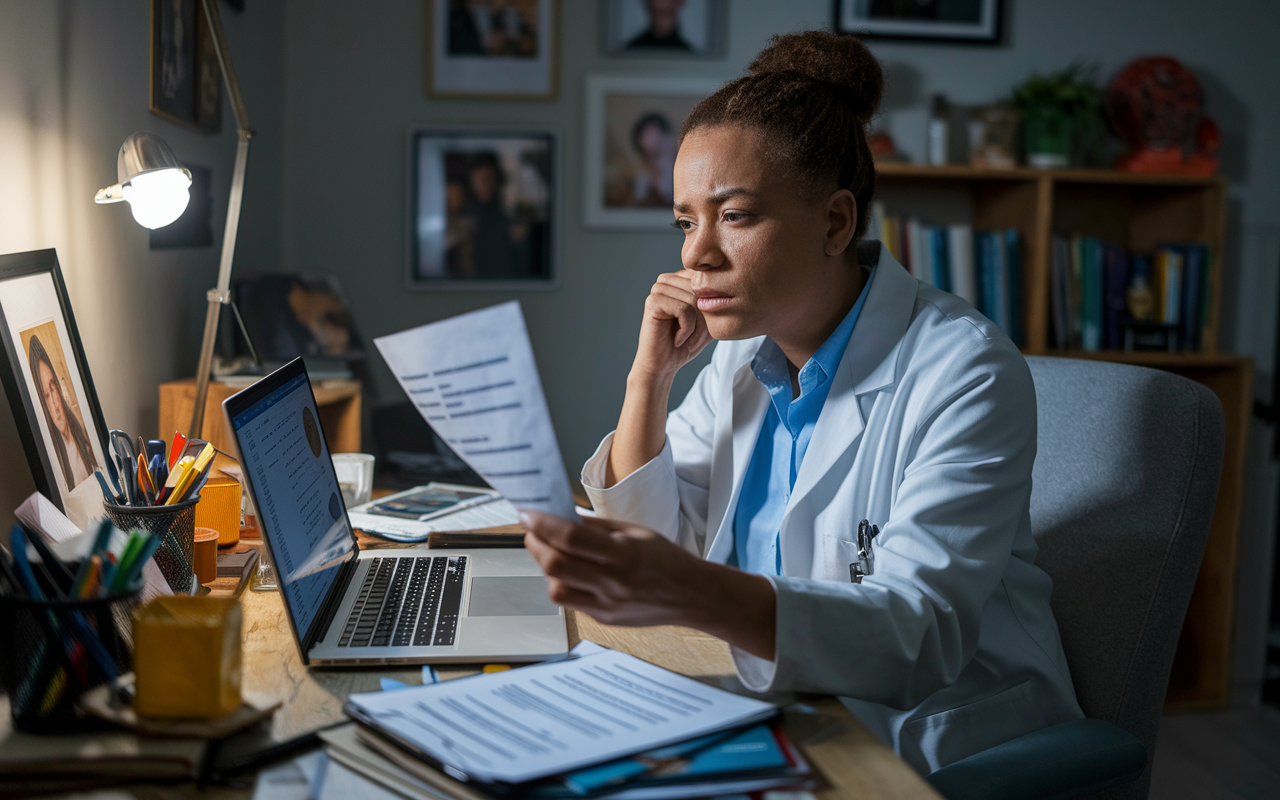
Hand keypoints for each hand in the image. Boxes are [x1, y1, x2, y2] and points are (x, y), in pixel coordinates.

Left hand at [522, 511, 700, 626]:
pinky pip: (570, 602)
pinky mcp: (603, 619)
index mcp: (624, 553)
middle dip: (535, 544)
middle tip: (532, 531)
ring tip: (551, 552)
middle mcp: (613, 583)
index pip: (571, 538)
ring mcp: (607, 605)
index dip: (542, 524)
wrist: (691, 595)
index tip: (528, 513)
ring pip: (555, 589)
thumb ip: (596, 527)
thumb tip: (560, 517)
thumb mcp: (635, 531)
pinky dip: (562, 583)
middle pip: (555, 565)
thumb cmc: (666, 560)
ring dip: (545, 567)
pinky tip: (570, 571)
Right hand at [631, 271, 713, 384]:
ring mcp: (658, 289)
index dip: (712, 309)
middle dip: (704, 320)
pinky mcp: (653, 301)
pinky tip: (677, 339)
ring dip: (695, 327)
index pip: (709, 281)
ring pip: (694, 300)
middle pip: (702, 291)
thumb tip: (727, 287)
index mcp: (680, 279)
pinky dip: (686, 330)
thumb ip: (717, 301)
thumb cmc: (686, 343)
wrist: (664, 365)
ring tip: (684, 338)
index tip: (701, 329)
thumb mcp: (710, 320)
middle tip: (693, 337)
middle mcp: (668, 280)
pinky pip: (684, 310)